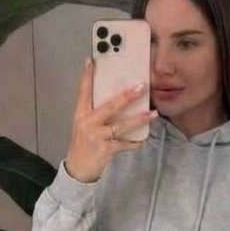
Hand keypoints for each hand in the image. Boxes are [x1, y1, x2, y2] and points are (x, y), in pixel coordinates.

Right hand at [64, 58, 156, 183]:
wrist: (77, 170)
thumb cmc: (82, 146)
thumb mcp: (83, 126)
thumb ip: (95, 114)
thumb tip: (115, 101)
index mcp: (81, 115)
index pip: (83, 91)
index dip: (86, 76)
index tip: (91, 60)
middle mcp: (88, 123)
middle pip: (110, 106)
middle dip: (127, 96)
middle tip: (141, 86)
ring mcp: (96, 136)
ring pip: (122, 125)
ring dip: (139, 119)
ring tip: (153, 114)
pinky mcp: (105, 149)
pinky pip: (124, 144)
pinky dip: (134, 143)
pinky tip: (142, 140)